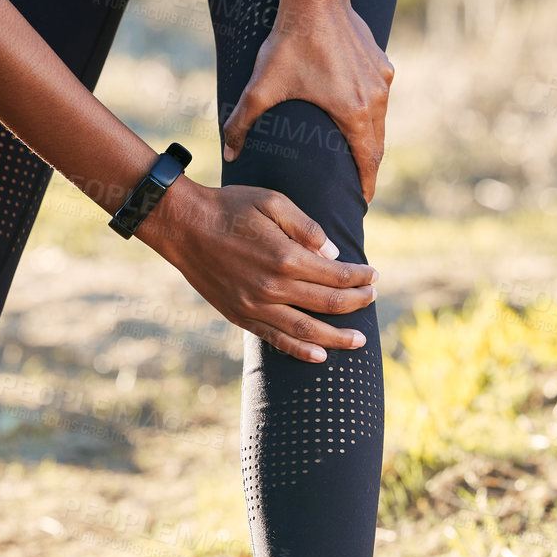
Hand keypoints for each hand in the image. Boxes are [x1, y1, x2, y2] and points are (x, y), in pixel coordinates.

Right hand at [135, 176, 376, 363]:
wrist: (183, 227)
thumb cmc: (229, 207)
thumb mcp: (271, 201)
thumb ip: (306, 228)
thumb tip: (333, 255)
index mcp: (285, 256)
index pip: (336, 275)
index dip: (360, 278)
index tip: (374, 276)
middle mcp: (273, 287)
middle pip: (328, 304)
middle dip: (356, 303)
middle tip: (373, 300)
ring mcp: (255, 306)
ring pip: (306, 330)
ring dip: (337, 337)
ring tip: (359, 341)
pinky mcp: (240, 316)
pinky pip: (276, 339)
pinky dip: (300, 350)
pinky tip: (320, 355)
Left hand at [221, 0, 393, 202]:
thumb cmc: (290, 42)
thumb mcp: (261, 87)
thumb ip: (241, 123)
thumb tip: (227, 155)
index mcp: (353, 111)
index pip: (368, 161)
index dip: (365, 185)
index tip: (361, 203)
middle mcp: (374, 98)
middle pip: (378, 145)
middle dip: (369, 170)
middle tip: (358, 190)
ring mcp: (381, 79)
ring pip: (382, 121)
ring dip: (371, 141)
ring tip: (358, 160)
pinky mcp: (382, 63)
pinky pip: (379, 97)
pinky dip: (371, 113)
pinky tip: (356, 118)